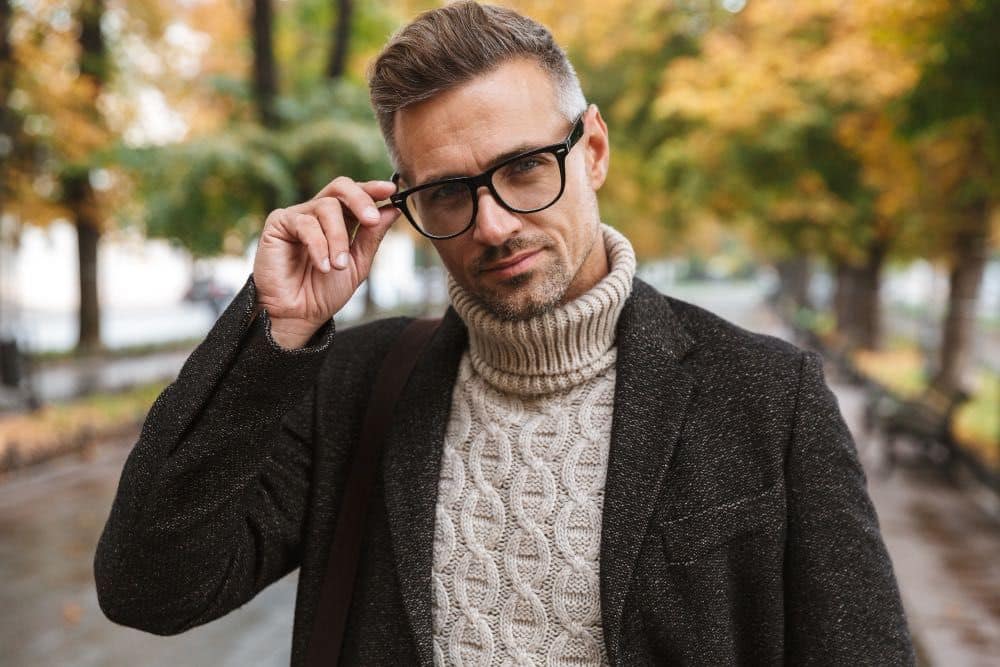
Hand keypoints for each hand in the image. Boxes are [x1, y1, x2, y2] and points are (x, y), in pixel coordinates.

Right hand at [251, 177, 399, 346]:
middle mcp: (318, 213)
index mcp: (340, 220)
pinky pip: (305, 223)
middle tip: (370, 220)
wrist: (299, 314)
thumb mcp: (358, 264)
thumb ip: (372, 236)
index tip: (391, 190)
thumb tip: (393, 209)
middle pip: (340, 187)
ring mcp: (298, 216)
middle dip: (360, 200)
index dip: (372, 189)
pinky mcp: (278, 223)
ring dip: (338, 238)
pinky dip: (319, 246)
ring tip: (339, 265)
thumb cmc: (325, 292)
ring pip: (327, 207)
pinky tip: (323, 266)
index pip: (356, 193)